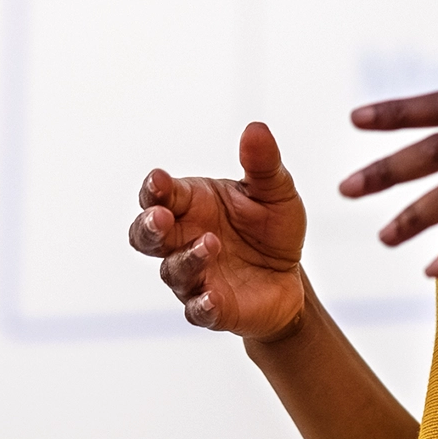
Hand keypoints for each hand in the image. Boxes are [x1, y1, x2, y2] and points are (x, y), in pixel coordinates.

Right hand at [128, 121, 308, 339]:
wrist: (291, 275)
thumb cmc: (270, 227)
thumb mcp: (275, 190)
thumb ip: (262, 163)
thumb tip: (256, 128)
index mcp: (190, 204)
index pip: (159, 194)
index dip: (154, 188)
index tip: (159, 180)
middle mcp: (182, 240)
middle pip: (146, 236)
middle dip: (148, 226)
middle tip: (160, 217)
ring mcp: (194, 276)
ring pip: (173, 270)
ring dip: (188, 258)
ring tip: (211, 244)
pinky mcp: (213, 308)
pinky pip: (198, 310)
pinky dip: (202, 304)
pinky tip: (212, 296)